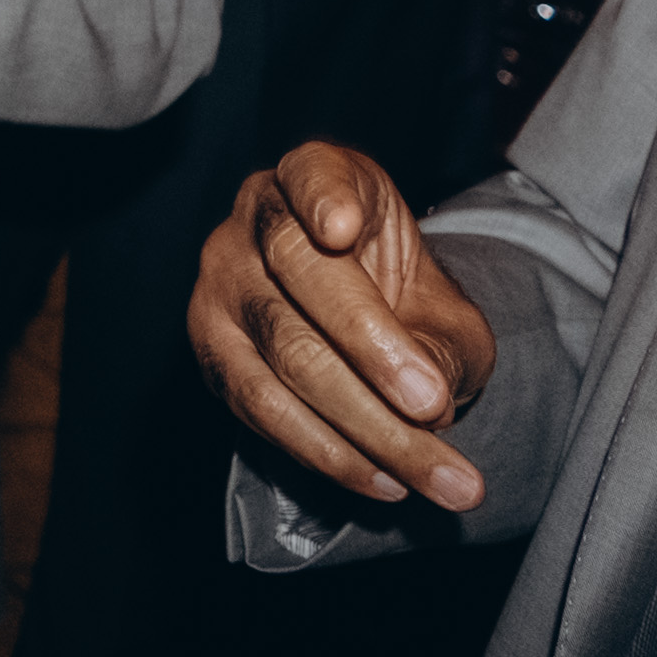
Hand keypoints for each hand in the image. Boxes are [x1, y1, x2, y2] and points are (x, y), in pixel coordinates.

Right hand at [188, 142, 498, 513]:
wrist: (365, 333)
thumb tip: (423, 400)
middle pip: (302, 278)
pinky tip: (386, 480)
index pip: (313, 176)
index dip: (323, 199)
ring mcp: (221, 284)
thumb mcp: (444, 308)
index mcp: (316, 177)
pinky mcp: (212, 352)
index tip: (341, 230)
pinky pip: (263, 408)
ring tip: (439, 477)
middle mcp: (254, 219)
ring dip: (366, 427)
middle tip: (435, 406)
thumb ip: (439, 344)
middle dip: (373, 351)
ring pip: (282, 355)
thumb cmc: (408, 304)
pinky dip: (328, 452)